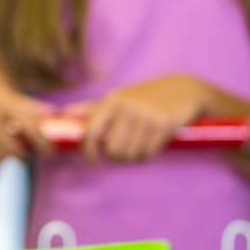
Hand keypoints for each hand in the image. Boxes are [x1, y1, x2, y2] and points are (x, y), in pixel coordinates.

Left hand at [73, 75, 208, 162]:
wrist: (184, 90)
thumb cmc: (146, 96)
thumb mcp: (119, 97)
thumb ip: (93, 107)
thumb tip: (65, 113)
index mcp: (112, 100)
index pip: (92, 130)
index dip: (88, 149)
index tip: (91, 159)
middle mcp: (127, 107)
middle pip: (113, 150)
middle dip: (116, 156)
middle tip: (122, 152)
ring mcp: (146, 116)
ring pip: (131, 154)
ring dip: (133, 156)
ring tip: (138, 144)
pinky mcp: (164, 125)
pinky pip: (148, 153)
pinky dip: (148, 153)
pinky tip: (152, 141)